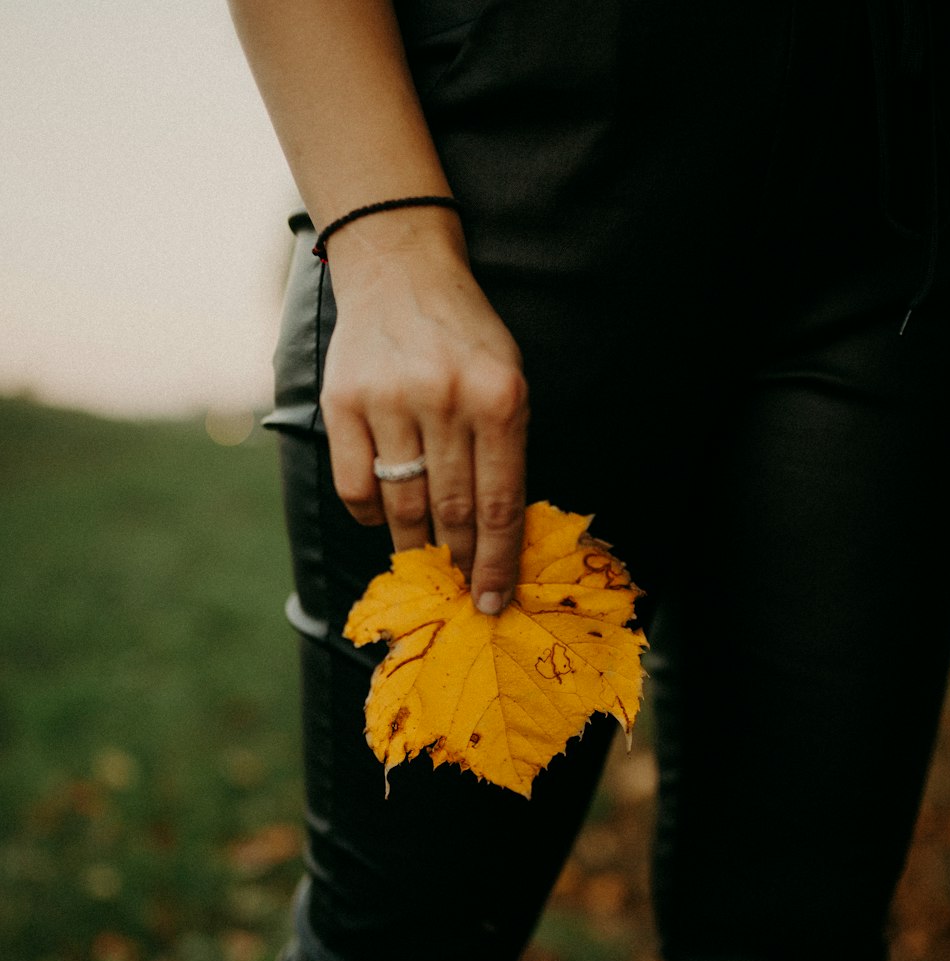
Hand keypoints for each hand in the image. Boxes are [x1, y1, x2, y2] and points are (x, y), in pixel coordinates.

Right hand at [319, 215, 528, 613]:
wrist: (398, 269)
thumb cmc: (463, 336)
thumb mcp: (506, 380)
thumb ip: (505, 450)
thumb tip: (497, 537)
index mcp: (498, 397)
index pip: (499, 503)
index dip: (497, 562)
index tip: (495, 601)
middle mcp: (444, 399)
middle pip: (452, 512)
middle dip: (460, 563)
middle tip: (461, 594)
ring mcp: (389, 400)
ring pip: (402, 505)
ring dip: (415, 546)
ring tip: (425, 563)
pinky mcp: (342, 402)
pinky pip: (355, 486)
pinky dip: (371, 515)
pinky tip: (384, 516)